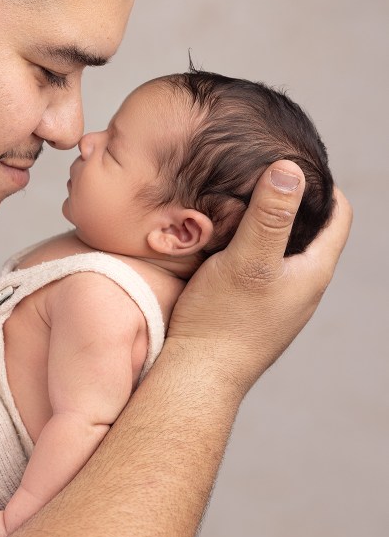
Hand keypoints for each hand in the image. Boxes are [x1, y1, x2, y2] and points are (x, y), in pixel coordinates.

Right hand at [164, 161, 351, 400]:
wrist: (196, 377)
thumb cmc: (222, 321)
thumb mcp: (247, 259)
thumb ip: (271, 215)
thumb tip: (292, 167)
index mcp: (313, 272)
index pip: (340, 216)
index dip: (324, 183)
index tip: (296, 159)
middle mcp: (303, 288)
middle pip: (313, 231)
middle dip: (296, 199)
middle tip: (265, 170)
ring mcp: (279, 303)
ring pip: (285, 251)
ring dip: (271, 224)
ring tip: (243, 198)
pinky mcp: (254, 312)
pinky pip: (262, 268)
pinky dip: (252, 246)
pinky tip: (223, 240)